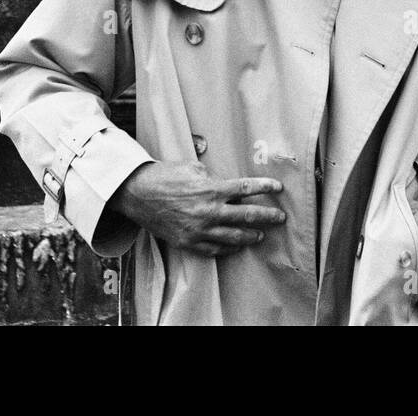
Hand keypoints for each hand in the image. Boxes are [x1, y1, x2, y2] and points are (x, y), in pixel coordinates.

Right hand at [110, 161, 285, 256]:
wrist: (137, 194)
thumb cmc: (165, 176)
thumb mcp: (193, 168)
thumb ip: (214, 177)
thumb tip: (228, 186)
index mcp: (211, 189)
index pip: (245, 189)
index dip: (265, 188)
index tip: (278, 188)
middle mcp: (208, 211)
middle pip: (247, 216)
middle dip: (267, 216)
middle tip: (280, 217)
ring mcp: (199, 230)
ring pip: (234, 237)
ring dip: (251, 235)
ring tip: (261, 235)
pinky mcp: (188, 242)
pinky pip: (214, 249)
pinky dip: (228, 248)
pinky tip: (236, 245)